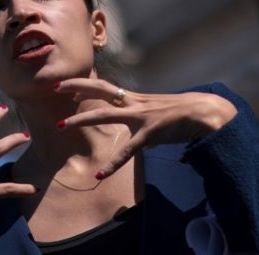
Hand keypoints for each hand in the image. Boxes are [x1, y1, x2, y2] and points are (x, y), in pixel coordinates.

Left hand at [54, 79, 236, 178]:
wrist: (205, 113)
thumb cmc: (181, 112)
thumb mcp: (155, 109)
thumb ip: (139, 117)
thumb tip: (132, 130)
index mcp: (135, 98)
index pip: (105, 86)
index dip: (85, 84)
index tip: (66, 86)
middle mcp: (134, 103)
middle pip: (100, 90)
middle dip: (76, 86)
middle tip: (54, 87)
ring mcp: (141, 116)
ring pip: (105, 114)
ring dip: (82, 118)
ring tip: (62, 125)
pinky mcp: (149, 133)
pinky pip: (127, 150)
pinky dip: (113, 163)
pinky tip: (100, 174)